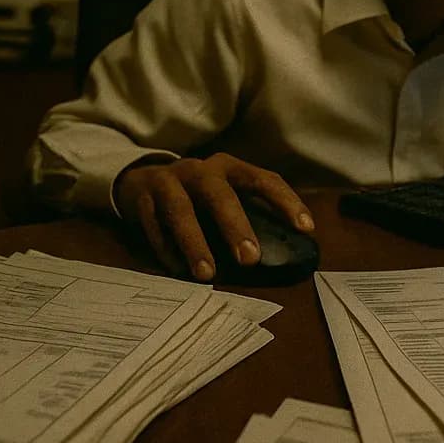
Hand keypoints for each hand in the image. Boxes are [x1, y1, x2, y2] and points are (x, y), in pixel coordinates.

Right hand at [113, 153, 313, 281]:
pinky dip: (165, 248)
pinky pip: (153, 225)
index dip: (286, 202)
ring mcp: (168, 182)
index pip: (264, 179)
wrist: (138, 181)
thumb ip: (246, 214)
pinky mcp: (142, 198)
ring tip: (207, 274)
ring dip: (195, 242)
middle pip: (220, 194)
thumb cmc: (194, 196)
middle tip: (250, 259)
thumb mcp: (221, 195)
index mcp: (229, 168)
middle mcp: (200, 170)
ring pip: (181, 210)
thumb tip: (284, 254)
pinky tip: (177, 270)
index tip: (306, 228)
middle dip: (235, 226)